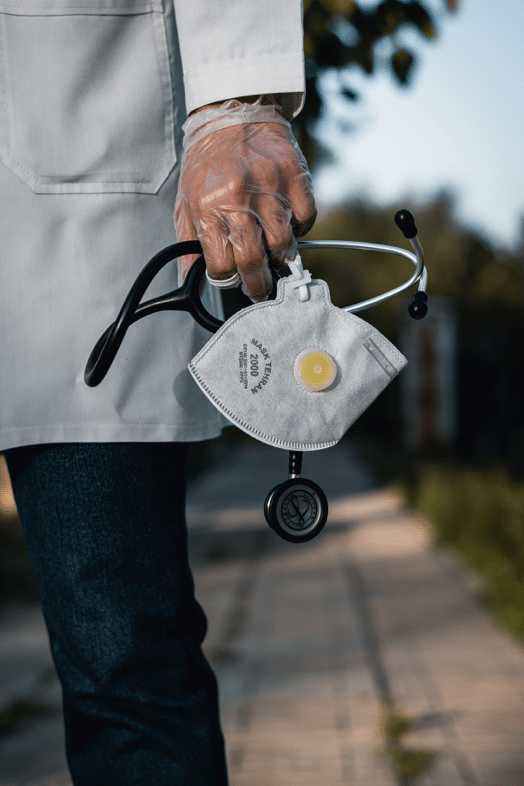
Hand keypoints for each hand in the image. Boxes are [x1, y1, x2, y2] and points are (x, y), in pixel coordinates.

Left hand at [174, 101, 315, 300]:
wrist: (232, 114)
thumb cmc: (208, 164)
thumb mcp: (186, 203)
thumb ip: (188, 246)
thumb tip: (190, 285)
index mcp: (208, 207)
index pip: (222, 265)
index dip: (228, 279)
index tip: (233, 280)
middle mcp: (239, 198)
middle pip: (254, 261)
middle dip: (257, 284)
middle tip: (259, 288)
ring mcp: (271, 188)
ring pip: (284, 245)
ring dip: (279, 258)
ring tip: (273, 255)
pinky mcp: (295, 178)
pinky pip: (305, 220)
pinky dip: (299, 230)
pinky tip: (287, 225)